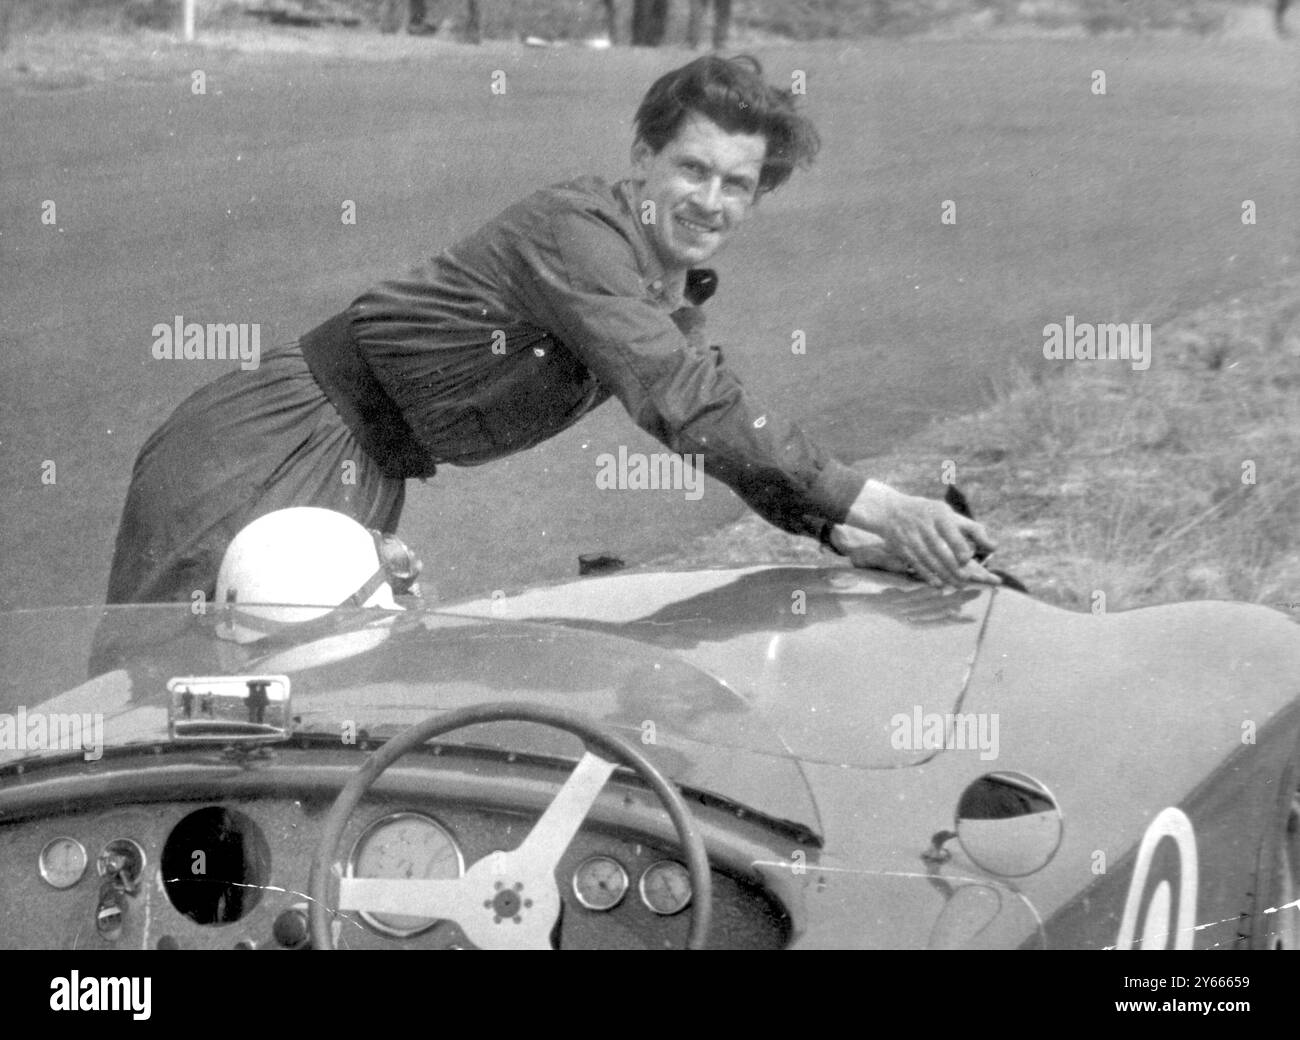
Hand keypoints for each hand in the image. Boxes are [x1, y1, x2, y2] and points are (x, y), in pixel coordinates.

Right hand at [841, 480, 1000, 587]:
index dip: (958, 545)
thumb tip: (994, 547)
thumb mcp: (949, 514)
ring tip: (958, 585)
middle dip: (953, 565)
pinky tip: (938, 584)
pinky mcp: (903, 548)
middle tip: (967, 580)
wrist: (891, 510)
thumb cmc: (929, 513)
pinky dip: (927, 575)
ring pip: (928, 559)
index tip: (967, 559)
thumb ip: (973, 530)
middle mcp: (924, 525)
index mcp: (939, 514)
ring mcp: (911, 537)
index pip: (949, 531)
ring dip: (943, 573)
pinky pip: (916, 564)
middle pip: (939, 549)